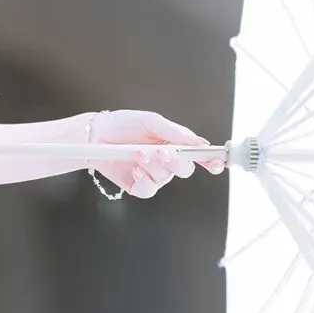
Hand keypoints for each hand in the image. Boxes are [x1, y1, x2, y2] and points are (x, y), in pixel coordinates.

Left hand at [88, 109, 225, 197]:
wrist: (96, 135)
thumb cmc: (124, 124)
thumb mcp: (151, 122)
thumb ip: (175, 133)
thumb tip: (199, 143)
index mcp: (175, 144)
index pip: (198, 156)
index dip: (211, 161)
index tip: (217, 162)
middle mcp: (167, 162)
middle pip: (185, 170)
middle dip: (176, 161)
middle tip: (163, 152)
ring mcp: (153, 175)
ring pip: (165, 178)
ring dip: (153, 166)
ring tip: (138, 153)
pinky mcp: (138, 186)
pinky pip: (149, 190)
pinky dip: (143, 180)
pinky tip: (135, 169)